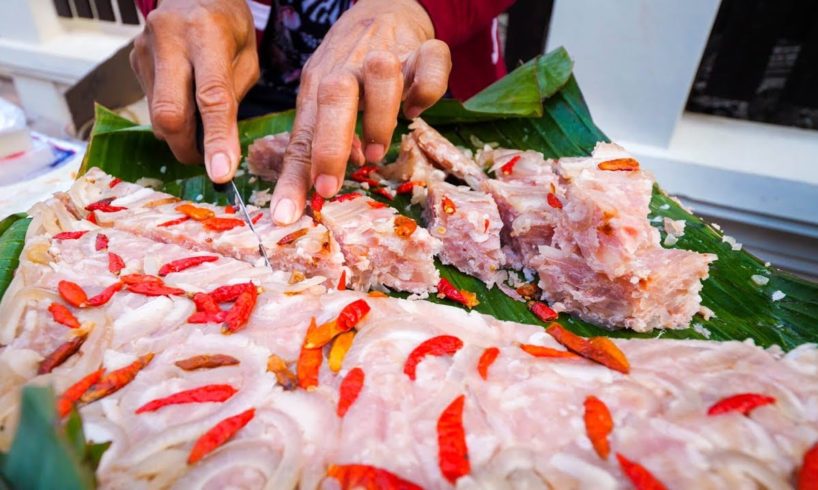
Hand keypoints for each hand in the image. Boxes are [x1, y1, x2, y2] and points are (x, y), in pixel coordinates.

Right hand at [130, 0, 258, 182]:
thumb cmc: (228, 25)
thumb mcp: (247, 55)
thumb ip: (233, 96)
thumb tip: (219, 145)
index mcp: (206, 33)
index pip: (211, 97)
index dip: (217, 139)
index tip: (221, 174)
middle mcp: (168, 39)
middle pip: (170, 115)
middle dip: (187, 148)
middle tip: (207, 161)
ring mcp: (144, 51)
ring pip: (157, 116)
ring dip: (180, 134)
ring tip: (201, 125)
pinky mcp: (133, 61)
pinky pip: (151, 105)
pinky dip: (172, 117)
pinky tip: (185, 104)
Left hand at [270, 0, 450, 223]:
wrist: (387, 8)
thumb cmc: (351, 67)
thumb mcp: (324, 99)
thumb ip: (321, 138)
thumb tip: (318, 184)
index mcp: (319, 85)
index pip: (302, 132)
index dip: (294, 174)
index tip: (287, 213)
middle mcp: (349, 68)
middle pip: (334, 95)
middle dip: (330, 144)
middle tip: (329, 186)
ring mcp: (388, 55)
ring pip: (382, 73)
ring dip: (378, 117)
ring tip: (376, 151)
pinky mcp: (425, 51)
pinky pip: (432, 63)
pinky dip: (428, 89)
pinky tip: (416, 110)